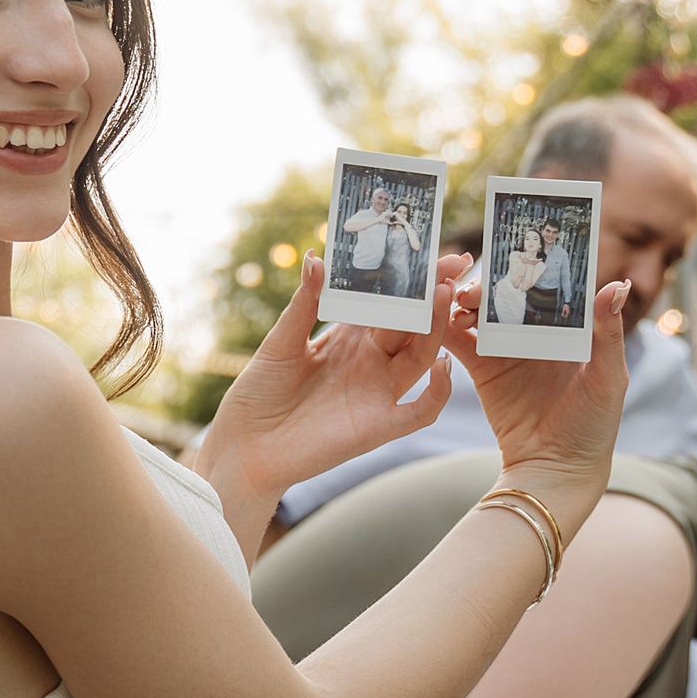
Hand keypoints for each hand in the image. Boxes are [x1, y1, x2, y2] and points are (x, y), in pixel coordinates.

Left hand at [188, 251, 472, 514]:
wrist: (245, 447)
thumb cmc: (259, 394)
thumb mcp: (281, 342)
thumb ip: (305, 303)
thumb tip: (317, 258)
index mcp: (348, 338)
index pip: (387, 302)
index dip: (407, 279)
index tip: (429, 250)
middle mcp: (370, 362)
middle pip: (411, 324)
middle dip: (431, 294)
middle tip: (451, 265)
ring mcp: (378, 393)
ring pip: (421, 356)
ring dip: (435, 328)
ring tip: (443, 295)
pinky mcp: (379, 426)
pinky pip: (421, 410)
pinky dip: (438, 391)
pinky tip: (443, 365)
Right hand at [444, 274, 630, 484]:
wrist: (557, 469)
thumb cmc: (594, 426)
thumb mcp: (607, 377)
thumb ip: (607, 333)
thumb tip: (617, 285)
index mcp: (566, 329)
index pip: (545, 288)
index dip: (528, 269)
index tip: (513, 254)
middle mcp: (534, 334)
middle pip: (506, 295)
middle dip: (488, 283)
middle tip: (474, 285)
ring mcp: (506, 350)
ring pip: (481, 313)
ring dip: (464, 301)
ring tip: (453, 299)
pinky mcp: (482, 370)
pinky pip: (460, 343)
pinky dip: (445, 328)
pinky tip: (434, 318)